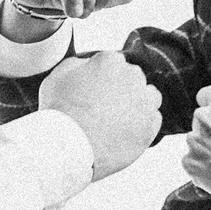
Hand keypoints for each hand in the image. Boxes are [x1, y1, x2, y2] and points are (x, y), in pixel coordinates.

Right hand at [41, 53, 162, 179]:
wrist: (68, 148)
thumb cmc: (59, 112)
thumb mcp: (58, 76)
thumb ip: (78, 64)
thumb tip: (89, 64)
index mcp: (110, 61)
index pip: (112, 62)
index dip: (101, 77)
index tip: (93, 90)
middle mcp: (132, 77)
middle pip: (131, 78)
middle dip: (120, 88)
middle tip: (103, 107)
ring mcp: (144, 102)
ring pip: (148, 96)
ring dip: (138, 103)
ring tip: (117, 119)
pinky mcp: (149, 127)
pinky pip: (153, 120)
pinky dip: (143, 124)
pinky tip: (125, 131)